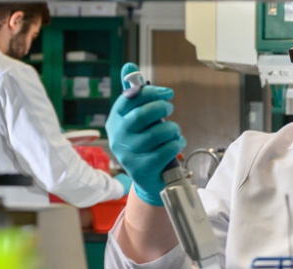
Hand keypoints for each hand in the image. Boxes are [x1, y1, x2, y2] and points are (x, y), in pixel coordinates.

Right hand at [107, 63, 184, 205]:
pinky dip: (177, 144)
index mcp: (115, 121)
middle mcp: (118, 137)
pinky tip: (176, 144)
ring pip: (158, 133)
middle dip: (162, 108)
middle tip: (170, 108)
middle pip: (142, 115)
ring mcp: (129, 154)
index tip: (167, 93)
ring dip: (172, 129)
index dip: (151, 92)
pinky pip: (167, 149)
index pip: (129, 99)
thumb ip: (134, 94)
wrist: (147, 178)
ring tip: (174, 131)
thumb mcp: (136, 119)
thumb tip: (129, 66)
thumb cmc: (144, 142)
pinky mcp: (143, 168)